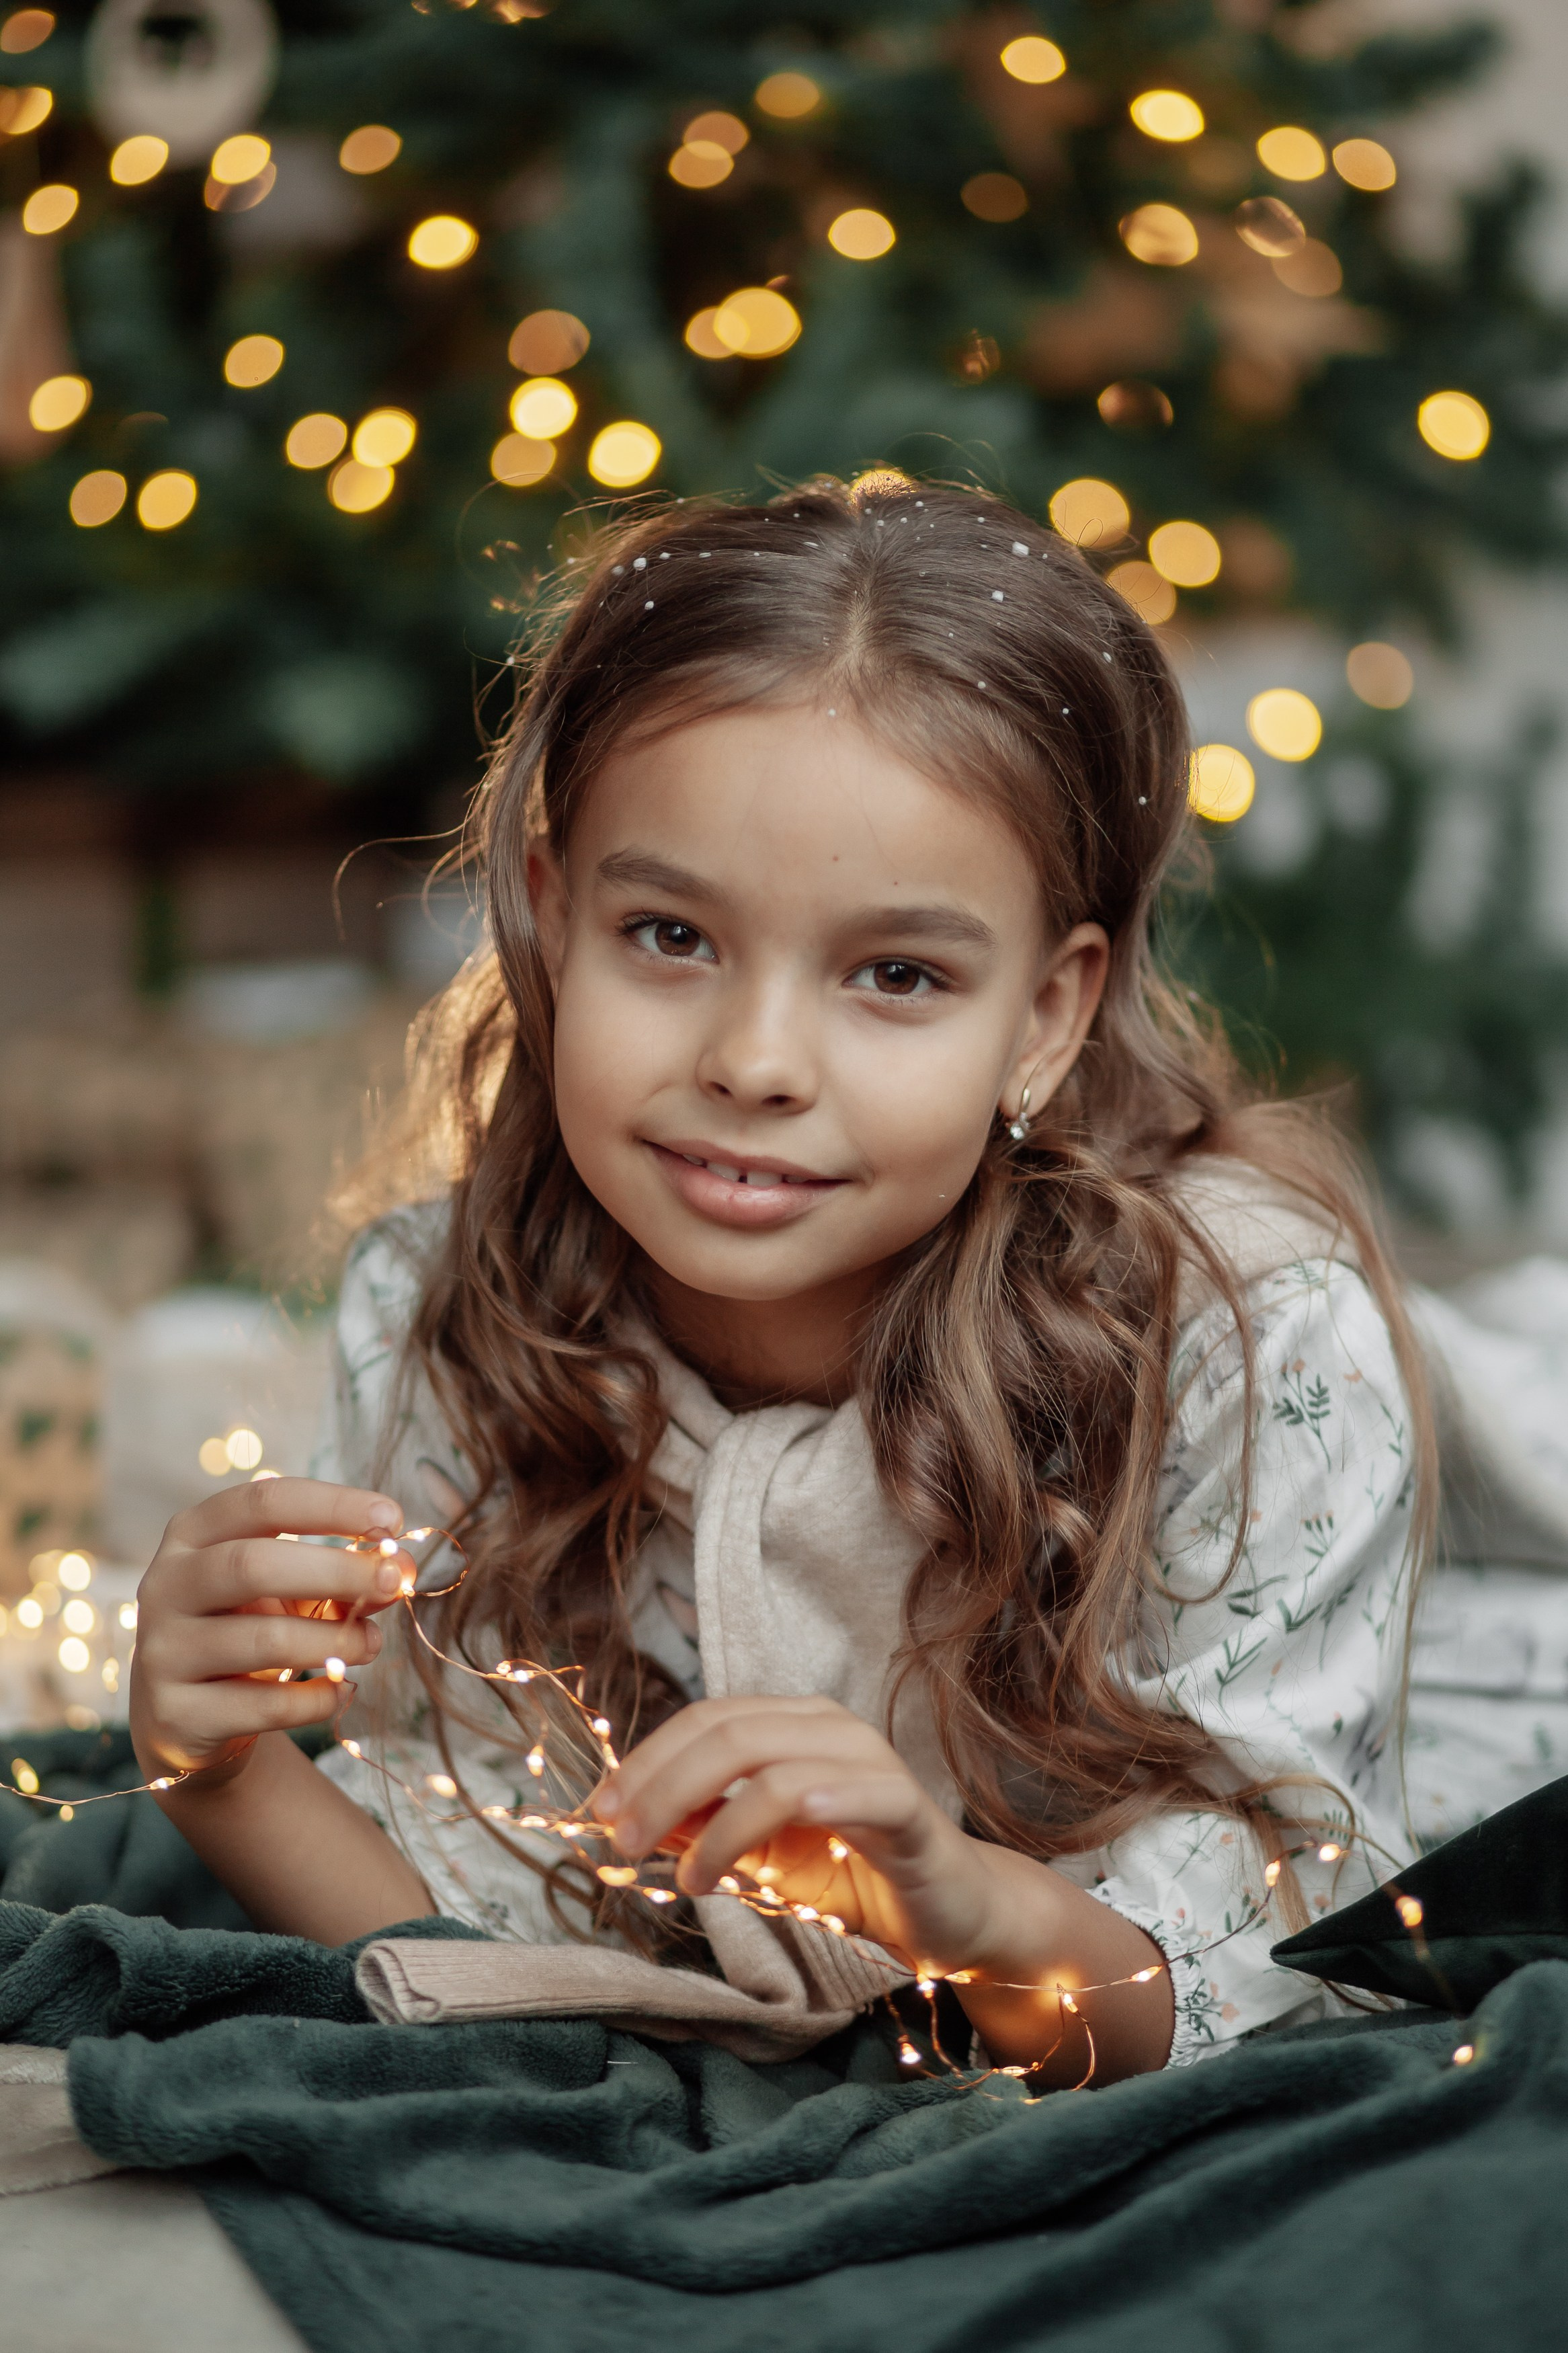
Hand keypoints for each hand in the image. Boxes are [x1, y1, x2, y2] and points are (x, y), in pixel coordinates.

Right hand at [129, 1477, 412, 1791]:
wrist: (186, 1716)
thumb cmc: (249, 1627)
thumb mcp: (292, 1592)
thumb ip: (345, 1576)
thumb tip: (403, 1569)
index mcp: (192, 1535)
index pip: (261, 1502)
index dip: (332, 1505)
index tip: (393, 1517)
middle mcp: (166, 1585)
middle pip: (252, 1565)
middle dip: (336, 1570)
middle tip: (395, 1580)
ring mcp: (163, 1651)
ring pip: (263, 1640)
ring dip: (336, 1640)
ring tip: (372, 1644)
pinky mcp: (176, 1715)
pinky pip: (264, 1706)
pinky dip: (318, 1698)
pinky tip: (342, 1689)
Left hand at [596, 1694, 1046, 1980]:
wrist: (951, 1916)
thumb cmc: (855, 1878)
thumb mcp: (763, 1855)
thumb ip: (706, 1827)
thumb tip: (631, 1817)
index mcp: (790, 1726)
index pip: (703, 1720)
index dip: (645, 1761)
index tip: (599, 1812)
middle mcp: (828, 1727)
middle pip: (727, 1733)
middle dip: (662, 1787)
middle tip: (622, 1841)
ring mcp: (870, 1761)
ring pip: (775, 1765)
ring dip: (717, 1822)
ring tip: (688, 1878)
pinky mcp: (908, 1805)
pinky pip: (858, 1789)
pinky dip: (814, 1800)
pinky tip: (782, 1827)